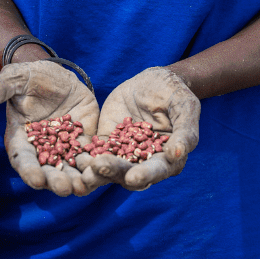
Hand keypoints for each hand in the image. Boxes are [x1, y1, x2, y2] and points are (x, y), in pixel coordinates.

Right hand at [0, 61, 97, 196]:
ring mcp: (65, 148)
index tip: (35, 180)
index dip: (29, 171)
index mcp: (21, 140)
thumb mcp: (16, 79)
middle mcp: (42, 150)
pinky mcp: (84, 141)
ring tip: (84, 186)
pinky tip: (105, 169)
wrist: (57, 74)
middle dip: (55, 180)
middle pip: (48, 171)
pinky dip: (96, 165)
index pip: (23, 160)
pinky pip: (91, 156)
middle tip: (64, 188)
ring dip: (77, 180)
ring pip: (71, 169)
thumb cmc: (30, 77)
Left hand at [82, 67, 198, 191]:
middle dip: (114, 172)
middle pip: (128, 173)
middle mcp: (144, 163)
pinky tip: (74, 156)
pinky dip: (84, 158)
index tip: (134, 177)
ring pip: (108, 168)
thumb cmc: (175, 94)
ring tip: (84, 168)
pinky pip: (94, 153)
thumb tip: (177, 154)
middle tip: (100, 168)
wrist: (153, 81)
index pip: (156, 170)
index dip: (146, 174)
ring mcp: (123, 155)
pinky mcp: (106, 143)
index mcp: (167, 160)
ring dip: (95, 171)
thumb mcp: (185, 107)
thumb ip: (185, 131)